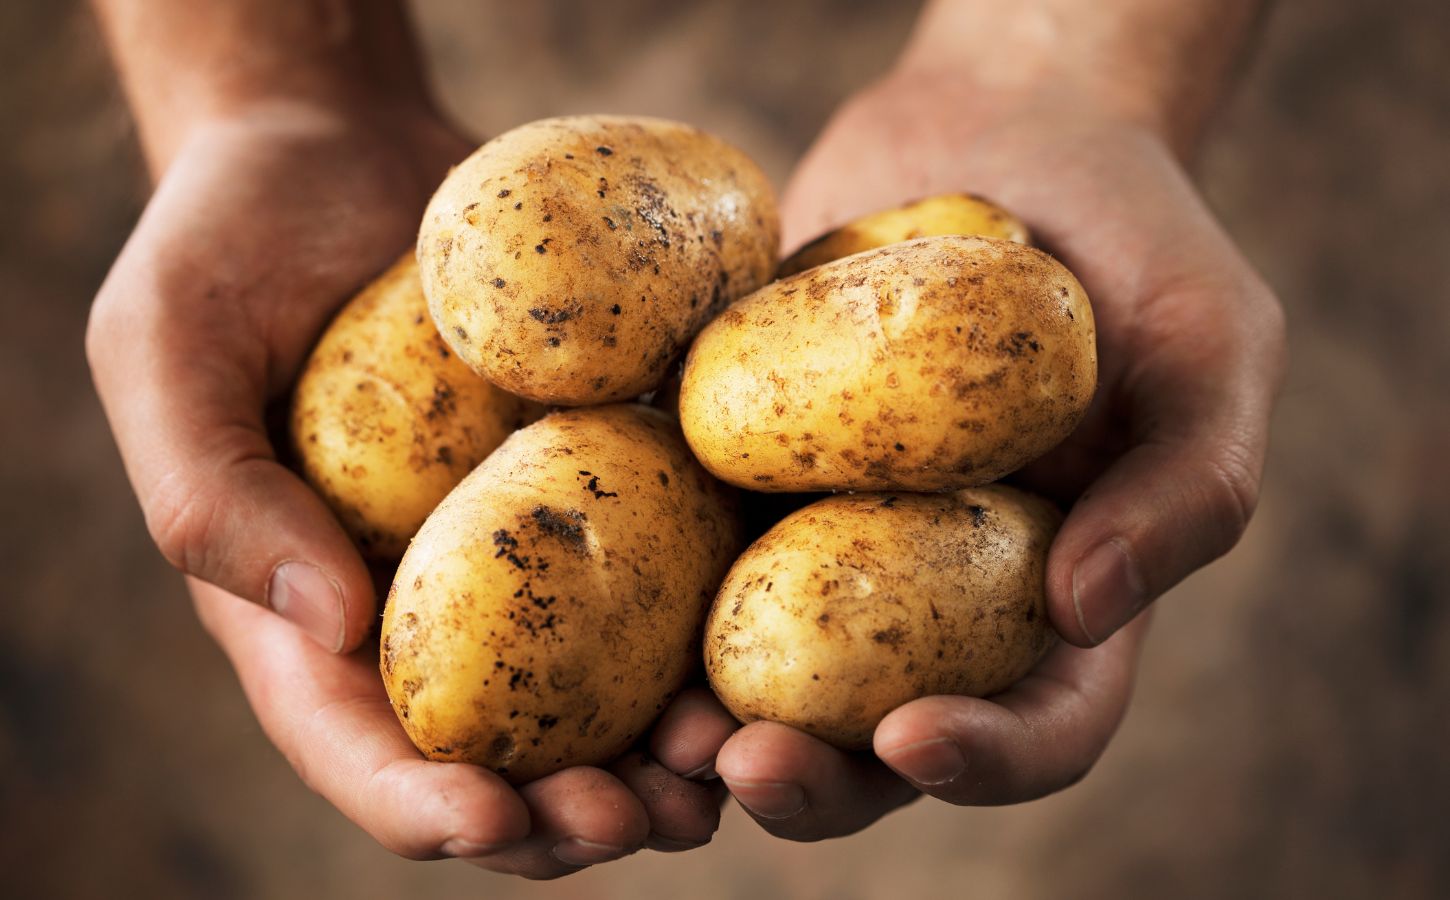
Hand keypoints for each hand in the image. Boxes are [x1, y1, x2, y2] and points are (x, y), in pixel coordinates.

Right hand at [89, 100, 724, 876]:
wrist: (345, 146)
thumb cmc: (230, 241)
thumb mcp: (166, 347)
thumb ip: (212, 492)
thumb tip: (327, 626)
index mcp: (307, 609)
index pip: (357, 744)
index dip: (420, 805)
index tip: (489, 821)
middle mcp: (426, 603)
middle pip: (499, 753)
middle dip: (566, 815)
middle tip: (641, 821)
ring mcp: (524, 551)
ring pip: (600, 695)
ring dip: (662, 755)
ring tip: (724, 769)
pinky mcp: (601, 482)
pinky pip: (663, 573)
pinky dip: (712, 628)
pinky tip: (766, 645)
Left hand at [682, 66, 1284, 836]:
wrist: (1001, 133)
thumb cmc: (1133, 239)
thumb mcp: (1212, 345)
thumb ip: (1189, 484)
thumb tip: (1084, 610)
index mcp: (1059, 595)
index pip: (1040, 724)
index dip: (986, 761)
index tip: (915, 738)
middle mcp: (937, 594)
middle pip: (876, 739)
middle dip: (814, 779)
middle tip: (742, 765)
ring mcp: (828, 539)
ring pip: (765, 672)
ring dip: (708, 725)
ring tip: (658, 730)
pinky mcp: (744, 472)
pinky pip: (687, 546)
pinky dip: (642, 592)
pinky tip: (595, 588)